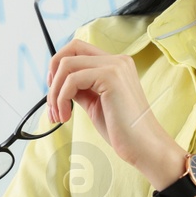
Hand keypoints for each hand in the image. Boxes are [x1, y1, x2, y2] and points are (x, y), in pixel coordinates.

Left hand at [46, 38, 170, 174]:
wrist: (144, 147)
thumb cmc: (122, 130)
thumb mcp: (95, 103)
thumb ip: (81, 88)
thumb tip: (58, 83)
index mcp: (115, 64)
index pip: (78, 49)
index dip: (59, 67)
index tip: (54, 91)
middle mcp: (117, 60)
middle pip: (71, 49)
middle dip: (53, 75)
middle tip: (51, 102)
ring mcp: (115, 66)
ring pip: (66, 65)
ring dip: (54, 92)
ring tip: (59, 115)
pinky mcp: (110, 76)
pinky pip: (72, 80)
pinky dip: (61, 99)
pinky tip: (66, 117)